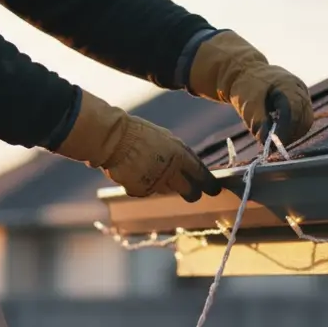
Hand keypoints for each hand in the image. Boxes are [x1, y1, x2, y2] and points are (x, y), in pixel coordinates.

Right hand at [52, 90, 221, 201]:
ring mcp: (155, 183)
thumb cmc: (139, 133)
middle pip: (190, 192)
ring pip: (167, 190)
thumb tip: (188, 168)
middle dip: (193, 193)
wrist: (113, 139)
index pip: (201, 174)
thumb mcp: (165, 139)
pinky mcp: (141, 190)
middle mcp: (171, 171)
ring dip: (164, 184)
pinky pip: (147, 191)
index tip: (214, 190)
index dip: (209, 184)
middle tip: (193, 193)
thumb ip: (178, 155)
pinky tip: (136, 171)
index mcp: (180, 155)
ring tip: (150, 168)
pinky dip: (144, 185)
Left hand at [187, 30, 313, 146]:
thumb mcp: (248, 106)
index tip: (273, 144)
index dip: (285, 131)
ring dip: (292, 134)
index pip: (294, 113)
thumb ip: (259, 124)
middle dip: (290, 135)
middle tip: (274, 145)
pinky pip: (303, 119)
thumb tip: (268, 145)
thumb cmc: (246, 87)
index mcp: (288, 85)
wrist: (246, 72)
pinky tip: (278, 131)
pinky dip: (293, 129)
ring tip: (275, 139)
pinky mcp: (301, 100)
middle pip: (304, 119)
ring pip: (306, 121)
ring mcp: (302, 94)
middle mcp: (299, 89)